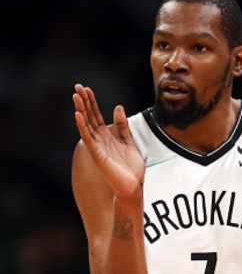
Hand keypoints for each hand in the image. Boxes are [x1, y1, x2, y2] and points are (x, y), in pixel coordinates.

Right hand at [73, 84, 144, 200]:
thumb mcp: (129, 142)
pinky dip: (83, 126)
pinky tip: (78, 115)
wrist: (134, 186)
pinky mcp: (97, 155)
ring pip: (86, 125)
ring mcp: (97, 147)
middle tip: (77, 87)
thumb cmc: (131, 168)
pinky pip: (88, 138)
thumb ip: (123, 126)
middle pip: (89, 117)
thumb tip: (118, 107)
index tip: (87, 89)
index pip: (97, 116)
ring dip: (81, 110)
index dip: (92, 102)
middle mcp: (100, 140)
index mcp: (107, 137)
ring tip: (76, 96)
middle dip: (84, 102)